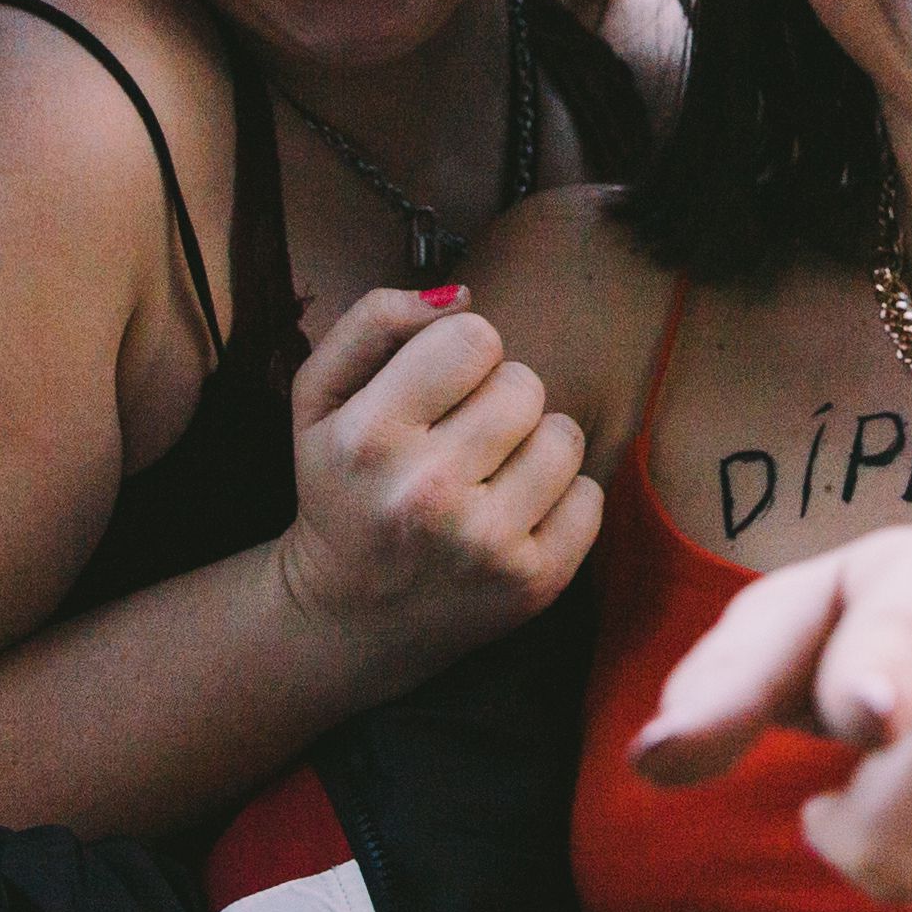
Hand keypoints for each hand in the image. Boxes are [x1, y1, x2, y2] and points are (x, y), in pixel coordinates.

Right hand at [272, 286, 605, 674]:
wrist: (347, 614)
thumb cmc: (340, 486)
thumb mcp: (320, 397)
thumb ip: (372, 323)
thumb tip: (459, 297)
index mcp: (369, 437)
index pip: (473, 338)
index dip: (462, 354)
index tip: (439, 389)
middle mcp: (426, 493)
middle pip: (523, 383)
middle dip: (498, 399)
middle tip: (462, 438)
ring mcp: (485, 545)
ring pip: (563, 435)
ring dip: (533, 445)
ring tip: (489, 474)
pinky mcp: (533, 583)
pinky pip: (591, 496)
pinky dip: (561, 498)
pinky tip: (513, 513)